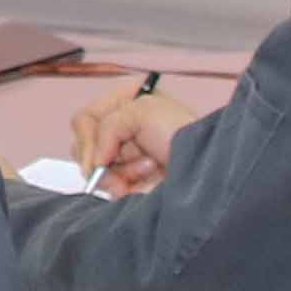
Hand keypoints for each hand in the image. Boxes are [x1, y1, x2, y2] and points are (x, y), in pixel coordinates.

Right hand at [64, 81, 189, 197]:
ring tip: (149, 167)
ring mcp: (125, 156)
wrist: (206, 168)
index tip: (101, 158)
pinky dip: (125, 188)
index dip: (89, 139)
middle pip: (85, 147)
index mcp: (124, 102)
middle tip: (132, 160)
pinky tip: (148, 180)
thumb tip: (94, 164)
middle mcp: (121, 128)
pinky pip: (109, 188)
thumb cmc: (182, 131)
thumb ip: (106, 129)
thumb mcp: (141, 112)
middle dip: (107, 158)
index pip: (84, 120)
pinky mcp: (130, 181)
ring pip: (95, 171)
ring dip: (122, 172)